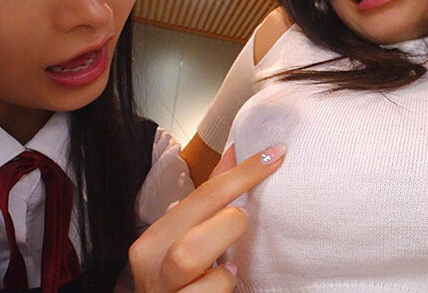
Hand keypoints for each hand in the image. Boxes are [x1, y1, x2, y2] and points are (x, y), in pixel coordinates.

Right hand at [129, 144, 285, 291]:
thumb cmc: (189, 279)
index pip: (202, 195)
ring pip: (187, 261)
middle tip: (241, 229)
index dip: (244, 173)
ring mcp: (162, 292)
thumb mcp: (196, 236)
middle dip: (228, 226)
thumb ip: (213, 198)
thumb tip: (236, 150)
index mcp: (156, 238)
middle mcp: (150, 266)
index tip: (277, 154)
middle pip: (190, 232)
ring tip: (230, 268)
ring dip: (221, 265)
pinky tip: (226, 284)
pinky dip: (220, 287)